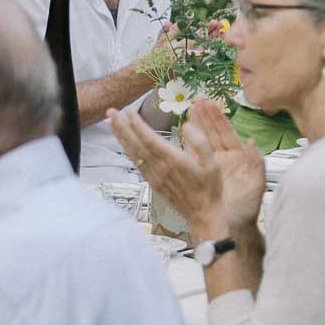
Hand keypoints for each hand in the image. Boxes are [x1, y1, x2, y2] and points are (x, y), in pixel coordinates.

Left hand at [109, 98, 258, 238]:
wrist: (202, 213)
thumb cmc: (210, 188)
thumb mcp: (214, 164)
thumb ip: (201, 142)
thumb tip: (188, 126)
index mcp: (173, 160)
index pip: (149, 139)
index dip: (137, 124)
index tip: (129, 111)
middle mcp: (159, 167)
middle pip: (135, 144)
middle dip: (122, 127)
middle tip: (110, 111)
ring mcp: (153, 175)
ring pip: (132, 153)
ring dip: (120, 137)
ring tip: (111, 122)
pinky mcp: (152, 182)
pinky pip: (136, 162)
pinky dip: (127, 150)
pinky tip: (124, 143)